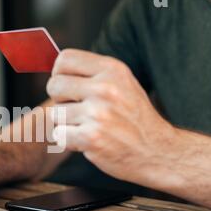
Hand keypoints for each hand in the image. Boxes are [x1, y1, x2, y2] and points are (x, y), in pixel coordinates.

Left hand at [48, 49, 177, 185]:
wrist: (156, 151)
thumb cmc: (134, 118)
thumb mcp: (122, 84)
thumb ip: (93, 74)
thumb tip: (57, 71)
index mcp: (112, 70)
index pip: (64, 59)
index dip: (60, 74)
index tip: (68, 86)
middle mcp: (105, 88)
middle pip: (54, 85)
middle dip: (60, 100)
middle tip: (78, 109)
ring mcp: (98, 114)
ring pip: (55, 113)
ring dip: (66, 123)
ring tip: (88, 126)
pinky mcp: (91, 138)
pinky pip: (59, 134)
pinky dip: (68, 140)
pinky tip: (87, 140)